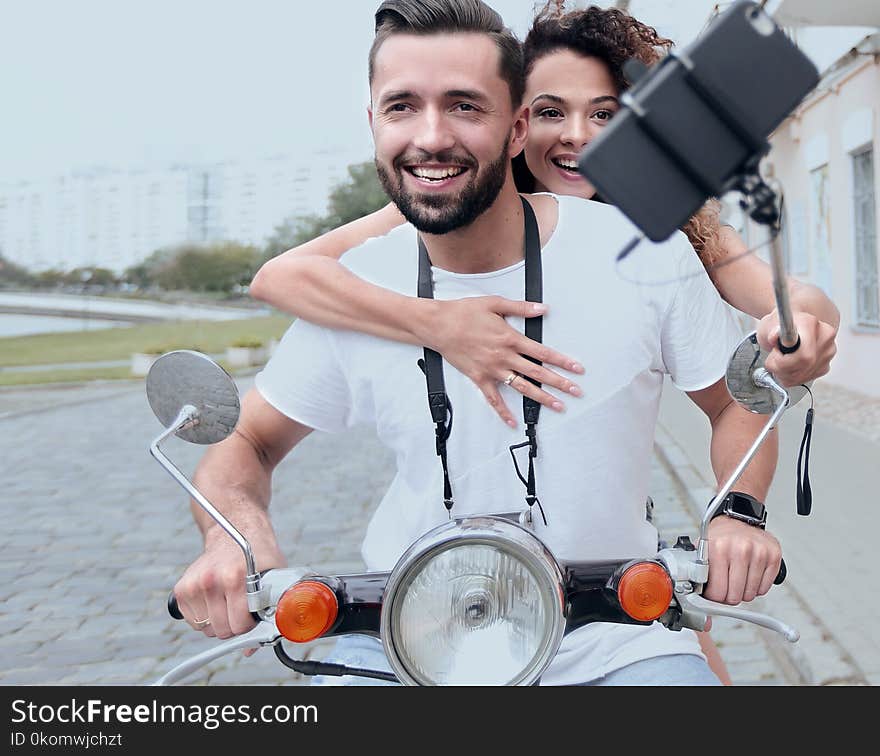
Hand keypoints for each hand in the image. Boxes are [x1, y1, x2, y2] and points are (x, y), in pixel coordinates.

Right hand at [173, 525, 285, 643]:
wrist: (237, 526)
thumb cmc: (259, 554)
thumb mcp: (273, 577)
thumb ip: (268, 612)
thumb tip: (253, 646)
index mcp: (234, 578)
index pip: (239, 626)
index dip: (250, 624)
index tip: (254, 614)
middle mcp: (210, 580)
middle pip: (222, 630)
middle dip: (235, 625)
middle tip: (242, 607)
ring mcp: (193, 584)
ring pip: (206, 628)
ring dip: (219, 621)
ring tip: (229, 600)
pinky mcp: (181, 588)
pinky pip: (192, 621)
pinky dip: (204, 617)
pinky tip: (215, 599)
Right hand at [425, 296, 584, 426]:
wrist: (439, 325)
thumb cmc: (464, 313)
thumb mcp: (495, 303)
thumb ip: (521, 308)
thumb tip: (542, 309)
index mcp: (510, 338)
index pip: (543, 352)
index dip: (562, 361)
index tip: (576, 369)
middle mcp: (504, 357)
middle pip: (537, 373)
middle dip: (559, 383)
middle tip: (576, 391)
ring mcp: (492, 370)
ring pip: (522, 387)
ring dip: (541, 398)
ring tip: (558, 405)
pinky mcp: (479, 378)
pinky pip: (493, 399)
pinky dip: (503, 412)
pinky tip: (513, 422)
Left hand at [703, 516, 781, 604]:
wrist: (739, 519)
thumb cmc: (721, 537)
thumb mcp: (702, 549)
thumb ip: (698, 570)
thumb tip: (695, 592)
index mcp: (719, 548)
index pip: (717, 591)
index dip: (714, 598)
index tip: (714, 594)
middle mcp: (740, 549)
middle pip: (735, 596)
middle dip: (729, 597)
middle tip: (726, 588)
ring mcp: (759, 552)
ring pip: (750, 594)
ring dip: (743, 592)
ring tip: (737, 579)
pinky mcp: (774, 555)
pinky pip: (764, 588)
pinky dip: (757, 587)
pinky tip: (750, 576)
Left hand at [756, 309, 836, 386]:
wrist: (791, 326)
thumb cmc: (779, 325)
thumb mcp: (768, 325)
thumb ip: (770, 332)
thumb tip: (773, 338)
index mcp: (809, 324)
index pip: (803, 355)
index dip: (784, 361)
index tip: (775, 354)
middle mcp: (824, 337)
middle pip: (804, 367)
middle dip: (781, 369)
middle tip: (773, 360)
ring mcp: (828, 351)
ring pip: (803, 376)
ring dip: (784, 375)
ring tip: (779, 362)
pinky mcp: (826, 364)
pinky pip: (805, 379)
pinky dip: (791, 377)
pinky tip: (787, 367)